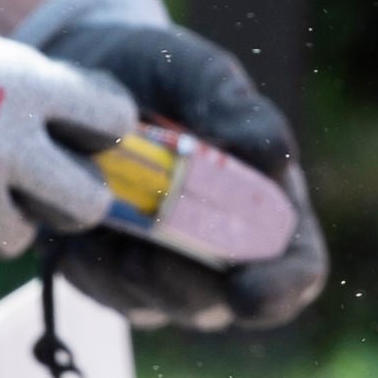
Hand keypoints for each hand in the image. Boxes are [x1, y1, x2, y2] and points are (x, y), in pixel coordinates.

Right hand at [0, 0, 138, 280]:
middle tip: (47, 185)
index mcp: (18, 83)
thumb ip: (3, 88)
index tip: (84, 128)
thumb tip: (37, 126)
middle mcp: (3, 150)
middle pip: (81, 204)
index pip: (106, 117)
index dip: (99, 125)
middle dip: (70, 196)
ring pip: (12, 240)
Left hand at [10, 0, 327, 331]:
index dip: (280, 291)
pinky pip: (100, 289)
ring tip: (108, 208)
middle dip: (182, 285)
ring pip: (153, 304)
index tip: (249, 291)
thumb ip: (238, 110)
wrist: (90, 71)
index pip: (296, 272)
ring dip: (128, 265)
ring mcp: (162, 276)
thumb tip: (273, 156)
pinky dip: (88, 256)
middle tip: (150, 249)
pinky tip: (81, 212)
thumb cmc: (164, 74)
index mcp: (269, 207)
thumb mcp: (201, 73)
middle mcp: (220, 256)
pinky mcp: (108, 279)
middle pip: (215, 306)